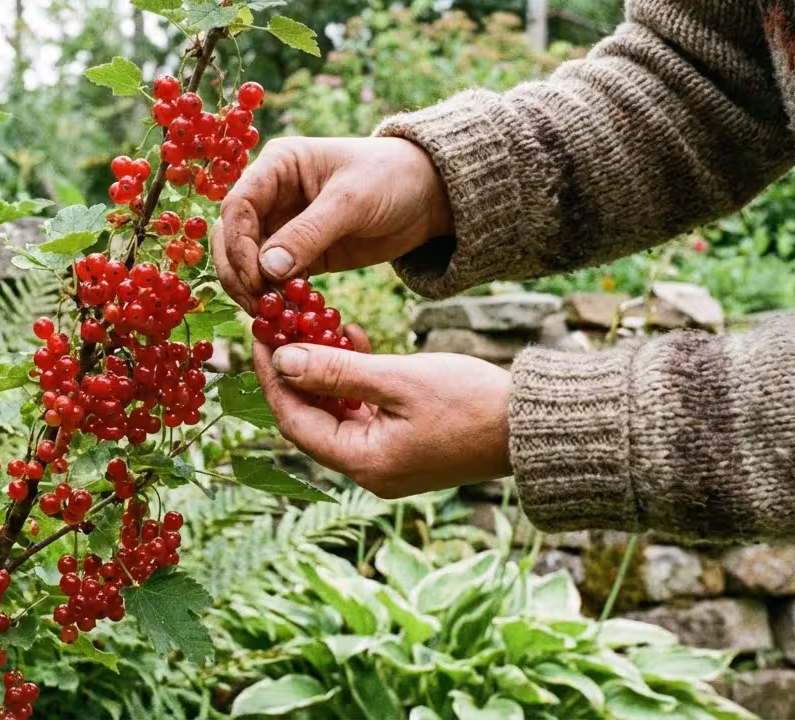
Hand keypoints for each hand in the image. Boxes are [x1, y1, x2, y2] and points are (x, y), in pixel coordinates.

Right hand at [213, 136, 451, 310]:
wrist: (427, 194)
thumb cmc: (391, 178)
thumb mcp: (351, 201)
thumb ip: (309, 233)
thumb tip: (267, 270)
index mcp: (277, 166)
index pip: (238, 206)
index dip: (238, 244)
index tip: (255, 278)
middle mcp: (271, 195)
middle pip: (233, 237)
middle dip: (239, 272)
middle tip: (258, 307)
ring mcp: (283, 226)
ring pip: (248, 262)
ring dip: (253, 290)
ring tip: (272, 317)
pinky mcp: (299, 255)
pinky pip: (275, 280)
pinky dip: (275, 298)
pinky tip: (286, 318)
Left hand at [254, 335, 511, 498]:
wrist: (533, 425)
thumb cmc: (471, 402)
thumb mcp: (397, 379)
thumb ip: (337, 371)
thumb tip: (282, 359)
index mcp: (363, 463)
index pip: (294, 420)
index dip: (273, 377)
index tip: (260, 335)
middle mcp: (369, 470)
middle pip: (311, 419)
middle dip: (295, 370)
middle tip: (280, 326)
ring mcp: (387, 460)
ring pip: (336, 413)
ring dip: (325, 370)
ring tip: (317, 324)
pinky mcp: (405, 445)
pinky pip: (363, 412)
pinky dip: (353, 380)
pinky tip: (353, 340)